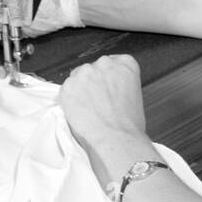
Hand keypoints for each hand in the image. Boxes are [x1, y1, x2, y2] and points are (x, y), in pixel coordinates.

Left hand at [59, 55, 154, 175]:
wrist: (116, 140)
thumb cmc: (129, 126)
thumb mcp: (135, 96)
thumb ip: (120, 85)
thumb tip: (109, 90)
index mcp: (126, 64)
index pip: (115, 62)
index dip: (109, 78)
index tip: (108, 88)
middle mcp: (105, 64)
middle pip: (94, 69)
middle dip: (93, 83)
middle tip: (97, 102)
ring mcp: (85, 73)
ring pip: (78, 79)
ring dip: (80, 91)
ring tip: (89, 111)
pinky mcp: (68, 86)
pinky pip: (66, 91)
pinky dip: (69, 101)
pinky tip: (80, 114)